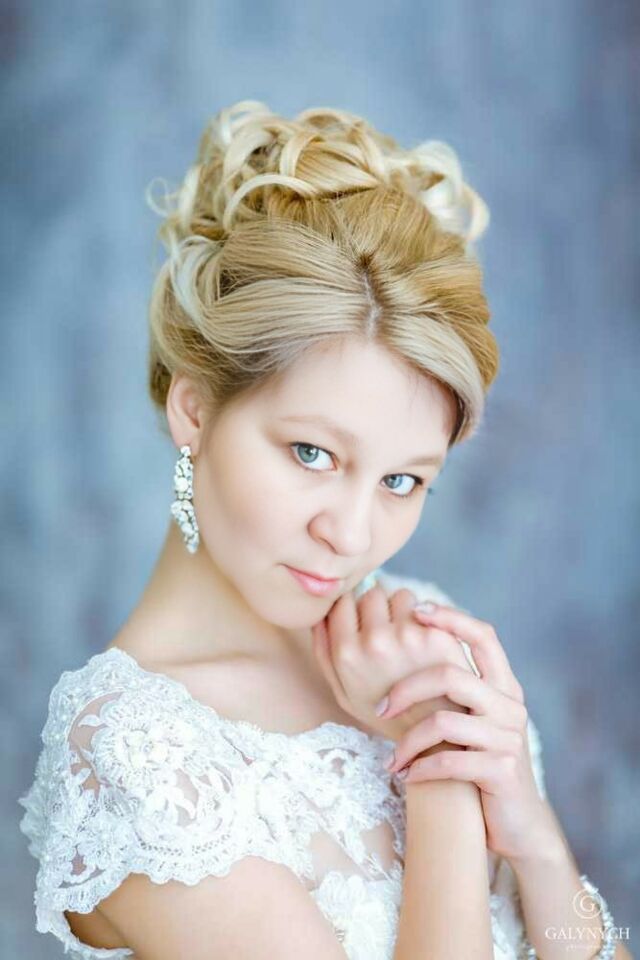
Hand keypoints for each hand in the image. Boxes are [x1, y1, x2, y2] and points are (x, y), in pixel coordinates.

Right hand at [311, 584, 476, 742]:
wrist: (431, 736)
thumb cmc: (384, 713)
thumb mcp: (342, 693)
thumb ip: (324, 652)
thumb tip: (318, 613)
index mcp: (346, 654)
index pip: (343, 601)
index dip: (352, 608)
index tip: (362, 623)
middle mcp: (375, 642)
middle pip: (371, 594)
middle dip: (378, 608)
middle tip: (386, 633)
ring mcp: (407, 637)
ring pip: (400, 596)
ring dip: (402, 610)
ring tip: (407, 639)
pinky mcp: (435, 635)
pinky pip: (425, 608)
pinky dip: (425, 620)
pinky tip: (425, 645)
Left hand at [380, 602, 557, 860]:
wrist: (516, 822)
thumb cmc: (479, 762)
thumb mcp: (471, 720)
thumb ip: (452, 690)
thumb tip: (404, 649)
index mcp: (502, 685)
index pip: (483, 635)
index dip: (451, 618)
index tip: (416, 609)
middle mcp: (510, 705)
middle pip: (451, 675)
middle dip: (407, 688)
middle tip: (381, 708)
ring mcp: (508, 737)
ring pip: (443, 722)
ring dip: (408, 741)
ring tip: (392, 758)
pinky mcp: (502, 770)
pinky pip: (448, 761)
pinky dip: (421, 768)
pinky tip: (407, 776)